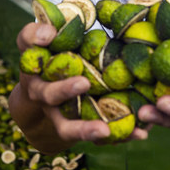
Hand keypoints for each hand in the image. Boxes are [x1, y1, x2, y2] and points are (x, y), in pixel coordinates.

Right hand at [13, 22, 148, 145]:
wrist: (48, 94)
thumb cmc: (49, 60)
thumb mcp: (39, 43)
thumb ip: (38, 33)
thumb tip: (49, 32)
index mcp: (35, 69)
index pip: (30, 53)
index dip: (36, 44)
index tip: (50, 35)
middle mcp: (45, 96)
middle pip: (49, 96)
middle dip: (64, 90)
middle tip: (83, 82)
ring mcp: (62, 115)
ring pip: (68, 128)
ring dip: (85, 130)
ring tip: (104, 130)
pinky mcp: (84, 128)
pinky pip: (98, 137)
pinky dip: (119, 136)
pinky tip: (139, 133)